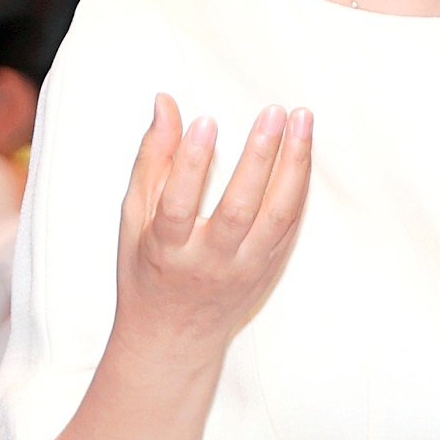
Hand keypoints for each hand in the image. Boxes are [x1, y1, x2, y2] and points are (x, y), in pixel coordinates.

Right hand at [113, 96, 309, 357]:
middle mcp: (210, 263)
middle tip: (273, 112)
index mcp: (167, 251)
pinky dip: (299, 184)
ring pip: (278, 215)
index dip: (190, 163)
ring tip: (302, 119)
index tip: (205, 121)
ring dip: (294, 165)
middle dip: (259, 158)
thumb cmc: (149, 269)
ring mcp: (246, 267)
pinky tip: (303, 148)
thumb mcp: (136, 219)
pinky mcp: (270, 267)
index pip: (179, 205)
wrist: (175, 337)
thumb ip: (153, 159)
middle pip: (239, 209)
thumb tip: (166, 102)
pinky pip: (291, 222)